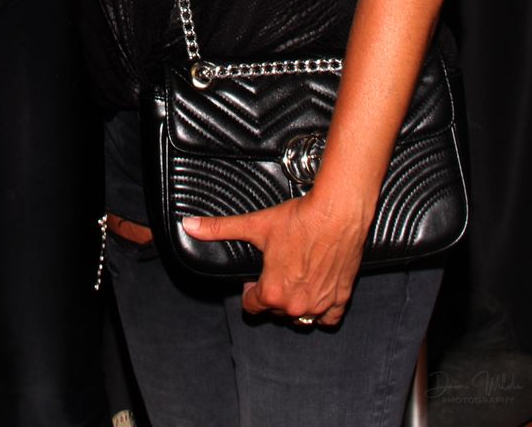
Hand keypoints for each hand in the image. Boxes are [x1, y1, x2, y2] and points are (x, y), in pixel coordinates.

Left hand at [182, 194, 365, 327]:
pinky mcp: (341, 299)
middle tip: (275, 273)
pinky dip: (322, 311)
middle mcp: (295, 306)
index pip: (252, 307)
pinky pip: (328, 319)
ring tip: (294, 280)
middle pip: (276, 312)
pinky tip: (316, 293)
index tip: (253, 279)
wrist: (336, 213)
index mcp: (272, 293)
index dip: (249, 292)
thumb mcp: (255, 225)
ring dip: (295, 305)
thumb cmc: (299, 219)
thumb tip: (190, 226)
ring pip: (301, 318)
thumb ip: (219, 229)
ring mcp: (319, 305)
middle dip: (272, 296)